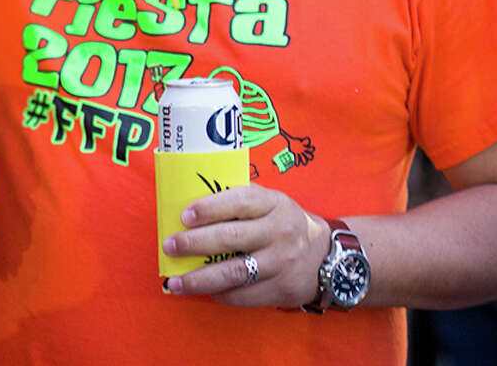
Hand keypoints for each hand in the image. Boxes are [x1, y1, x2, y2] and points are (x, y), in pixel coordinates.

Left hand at [161, 183, 328, 307]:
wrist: (326, 257)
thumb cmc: (284, 223)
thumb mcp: (271, 202)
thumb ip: (240, 201)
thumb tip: (192, 208)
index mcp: (274, 203)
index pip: (239, 201)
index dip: (210, 207)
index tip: (185, 215)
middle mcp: (280, 232)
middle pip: (231, 238)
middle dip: (195, 243)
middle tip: (170, 246)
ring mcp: (282, 263)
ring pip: (234, 272)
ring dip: (200, 279)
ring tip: (176, 282)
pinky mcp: (282, 289)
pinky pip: (244, 295)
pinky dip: (220, 295)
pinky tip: (204, 292)